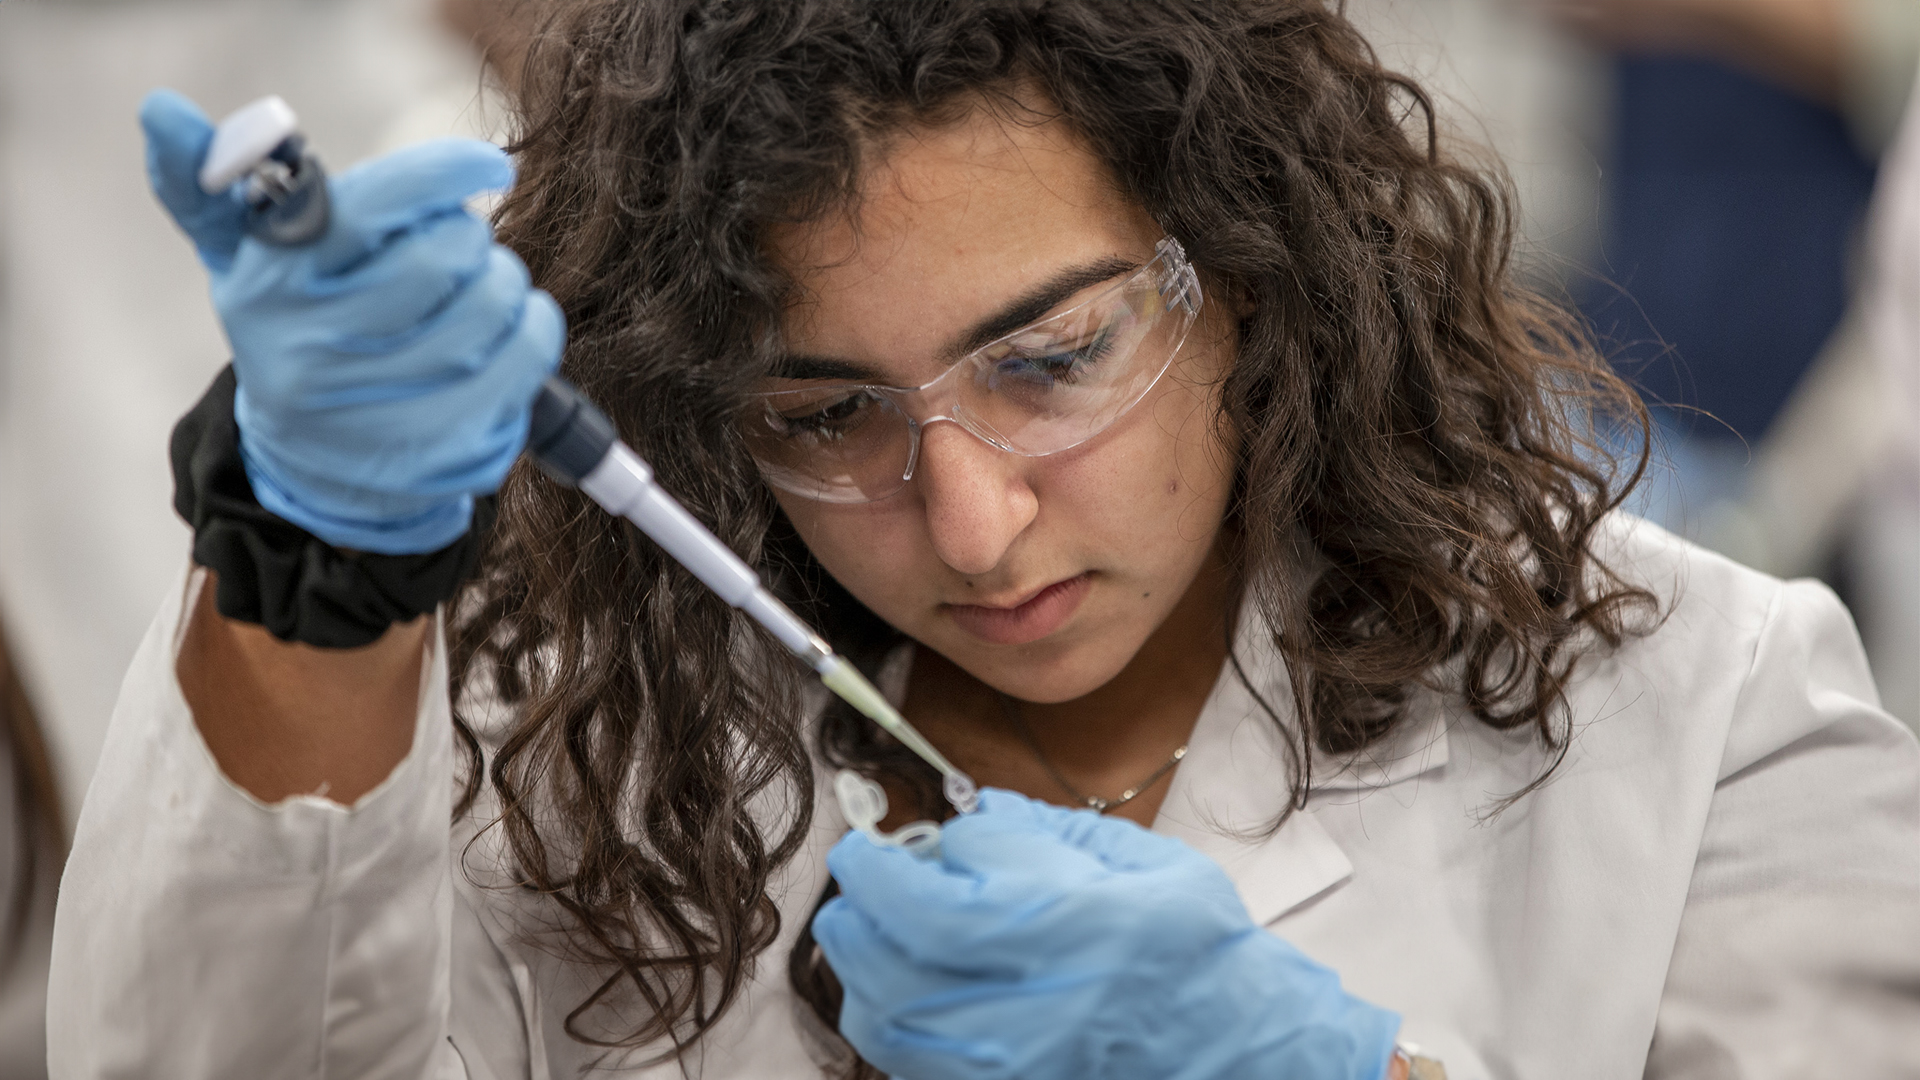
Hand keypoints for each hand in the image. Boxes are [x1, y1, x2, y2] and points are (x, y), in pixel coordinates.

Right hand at [140, 88, 562, 553]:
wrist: (309, 464)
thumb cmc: (290, 327)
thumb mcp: (243, 258)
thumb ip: (212, 180)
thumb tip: (162, 110)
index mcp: (271, 283)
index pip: (373, 207)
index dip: (444, 174)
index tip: (487, 166)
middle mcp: (315, 351)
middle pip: (442, 262)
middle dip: (472, 238)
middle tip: (467, 242)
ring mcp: (374, 412)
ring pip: (487, 316)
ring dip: (509, 286)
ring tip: (492, 284)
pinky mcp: (433, 454)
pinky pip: (519, 373)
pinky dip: (534, 335)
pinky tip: (517, 325)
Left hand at [813, 789, 1399, 1079]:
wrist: (1241, 1057)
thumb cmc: (1198, 955)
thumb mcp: (1141, 865)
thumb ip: (1046, 834)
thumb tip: (973, 817)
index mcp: (1072, 929)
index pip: (946, 885)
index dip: (901, 855)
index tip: (888, 838)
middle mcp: (1031, 1005)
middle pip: (896, 952)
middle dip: (863, 900)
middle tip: (863, 871)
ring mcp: (1009, 1063)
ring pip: (886, 1014)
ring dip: (861, 959)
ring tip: (869, 925)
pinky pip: (904, 1061)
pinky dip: (884, 1015)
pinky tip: (899, 985)